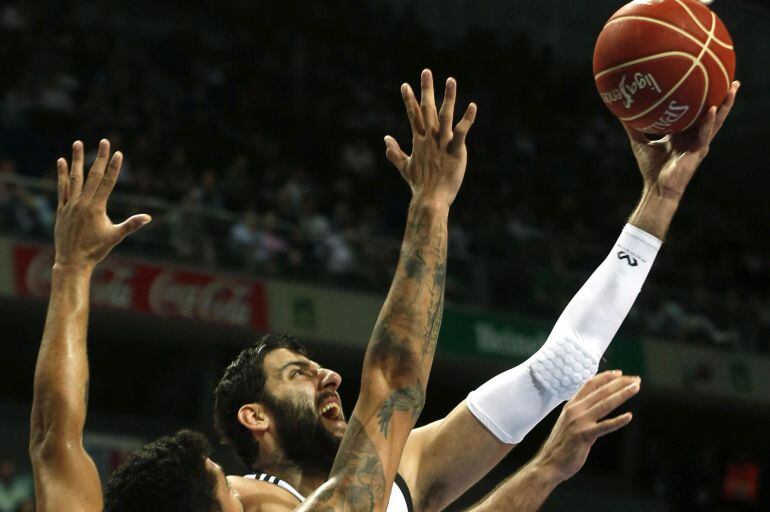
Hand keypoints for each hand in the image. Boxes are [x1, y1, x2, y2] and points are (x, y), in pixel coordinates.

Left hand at [54, 139, 150, 269]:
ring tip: (78, 143)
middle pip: (93, 175)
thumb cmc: (96, 250)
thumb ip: (131, 225)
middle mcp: (82, 203)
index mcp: (96, 208)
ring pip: (74, 178)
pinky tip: (61, 161)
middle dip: (99, 158)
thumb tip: (148, 217)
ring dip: (76, 160)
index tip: (118, 153)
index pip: (107, 182)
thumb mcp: (115, 237)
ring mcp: (70, 204)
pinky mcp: (61, 209)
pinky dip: (61, 174)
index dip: (113, 167)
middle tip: (104, 141)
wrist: (72, 261)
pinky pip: (61, 188)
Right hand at [384, 69, 476, 207]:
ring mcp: (442, 144)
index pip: (412, 116)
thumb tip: (385, 140)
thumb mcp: (405, 167)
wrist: (430, 199)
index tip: (405, 85)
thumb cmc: (419, 186)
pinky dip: (467, 119)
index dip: (408, 100)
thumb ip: (394, 153)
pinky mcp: (456, 151)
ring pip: (445, 116)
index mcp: (418, 141)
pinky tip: (472, 106)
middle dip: (426, 90)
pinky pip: (461, 132)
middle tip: (426, 71)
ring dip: (448, 97)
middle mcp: (430, 138)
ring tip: (451, 80)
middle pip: (427, 109)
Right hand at [534, 371, 639, 483]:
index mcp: (571, 405)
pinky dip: (618, 421)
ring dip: (622, 394)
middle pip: (601, 391)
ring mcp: (580, 422)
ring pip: (605, 403)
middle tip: (636, 379)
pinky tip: (629, 416)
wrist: (549, 463)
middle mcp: (575, 410)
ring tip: (636, 388)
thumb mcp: (567, 421)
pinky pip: (605, 426)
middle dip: (620, 383)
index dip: (605, 377)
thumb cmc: (560, 445)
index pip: (590, 384)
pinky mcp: (585, 435)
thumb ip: (579, 412)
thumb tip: (592, 405)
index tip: (620, 373)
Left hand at [624, 81, 739, 201]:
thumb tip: (620, 112)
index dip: (704, 97)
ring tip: (733, 88)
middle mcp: (695, 136)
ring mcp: (700, 143)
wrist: (656, 188)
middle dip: (723, 97)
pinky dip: (709, 121)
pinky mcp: (699, 151)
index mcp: (684, 133)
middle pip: (713, 112)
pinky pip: (706, 134)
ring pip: (717, 121)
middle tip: (732, 79)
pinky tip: (712, 109)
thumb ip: (633, 127)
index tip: (709, 79)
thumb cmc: (650, 168)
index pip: (697, 112)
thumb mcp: (639, 142)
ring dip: (726, 105)